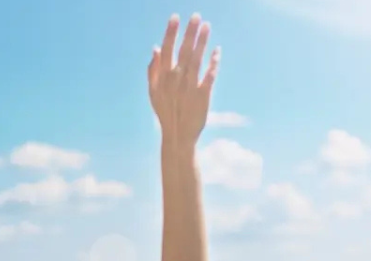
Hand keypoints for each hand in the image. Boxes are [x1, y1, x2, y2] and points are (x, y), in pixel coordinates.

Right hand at [148, 14, 220, 148]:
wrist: (178, 134)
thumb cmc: (165, 111)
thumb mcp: (153, 92)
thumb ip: (153, 70)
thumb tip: (156, 48)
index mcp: (163, 78)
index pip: (167, 50)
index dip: (171, 33)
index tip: (175, 17)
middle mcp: (176, 80)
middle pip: (184, 51)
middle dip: (189, 32)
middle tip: (196, 16)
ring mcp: (190, 87)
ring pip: (197, 60)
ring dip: (202, 42)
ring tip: (207, 26)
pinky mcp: (203, 95)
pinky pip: (209, 75)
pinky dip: (213, 62)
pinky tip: (217, 50)